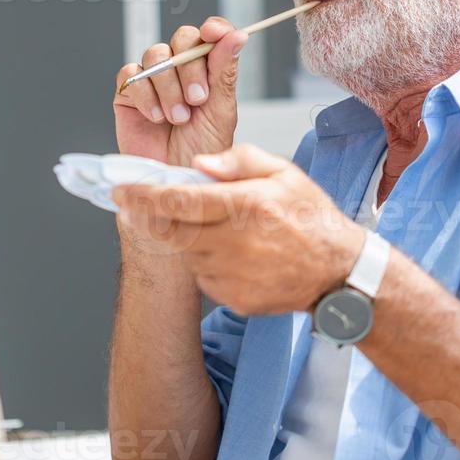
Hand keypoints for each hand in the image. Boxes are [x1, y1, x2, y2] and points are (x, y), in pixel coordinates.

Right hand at [113, 17, 247, 168]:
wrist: (174, 178)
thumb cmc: (201, 150)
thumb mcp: (220, 110)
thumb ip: (224, 70)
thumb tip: (237, 35)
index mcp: (208, 69)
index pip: (211, 34)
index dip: (213, 28)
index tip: (214, 32)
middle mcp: (180, 70)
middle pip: (181, 39)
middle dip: (189, 68)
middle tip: (197, 99)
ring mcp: (153, 79)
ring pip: (156, 55)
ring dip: (168, 87)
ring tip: (177, 118)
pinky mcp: (128, 92)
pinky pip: (131, 74)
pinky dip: (144, 94)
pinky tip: (155, 116)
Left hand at [113, 144, 365, 314]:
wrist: (339, 273)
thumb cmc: (311, 217)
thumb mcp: (284, 173)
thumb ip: (239, 160)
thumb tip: (199, 163)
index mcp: (244, 205)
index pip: (179, 199)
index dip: (144, 196)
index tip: (120, 191)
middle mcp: (234, 242)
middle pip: (171, 231)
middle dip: (151, 219)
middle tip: (142, 208)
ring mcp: (233, 275)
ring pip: (188, 253)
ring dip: (189, 239)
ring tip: (221, 230)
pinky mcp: (234, 299)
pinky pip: (205, 277)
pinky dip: (208, 263)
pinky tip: (237, 255)